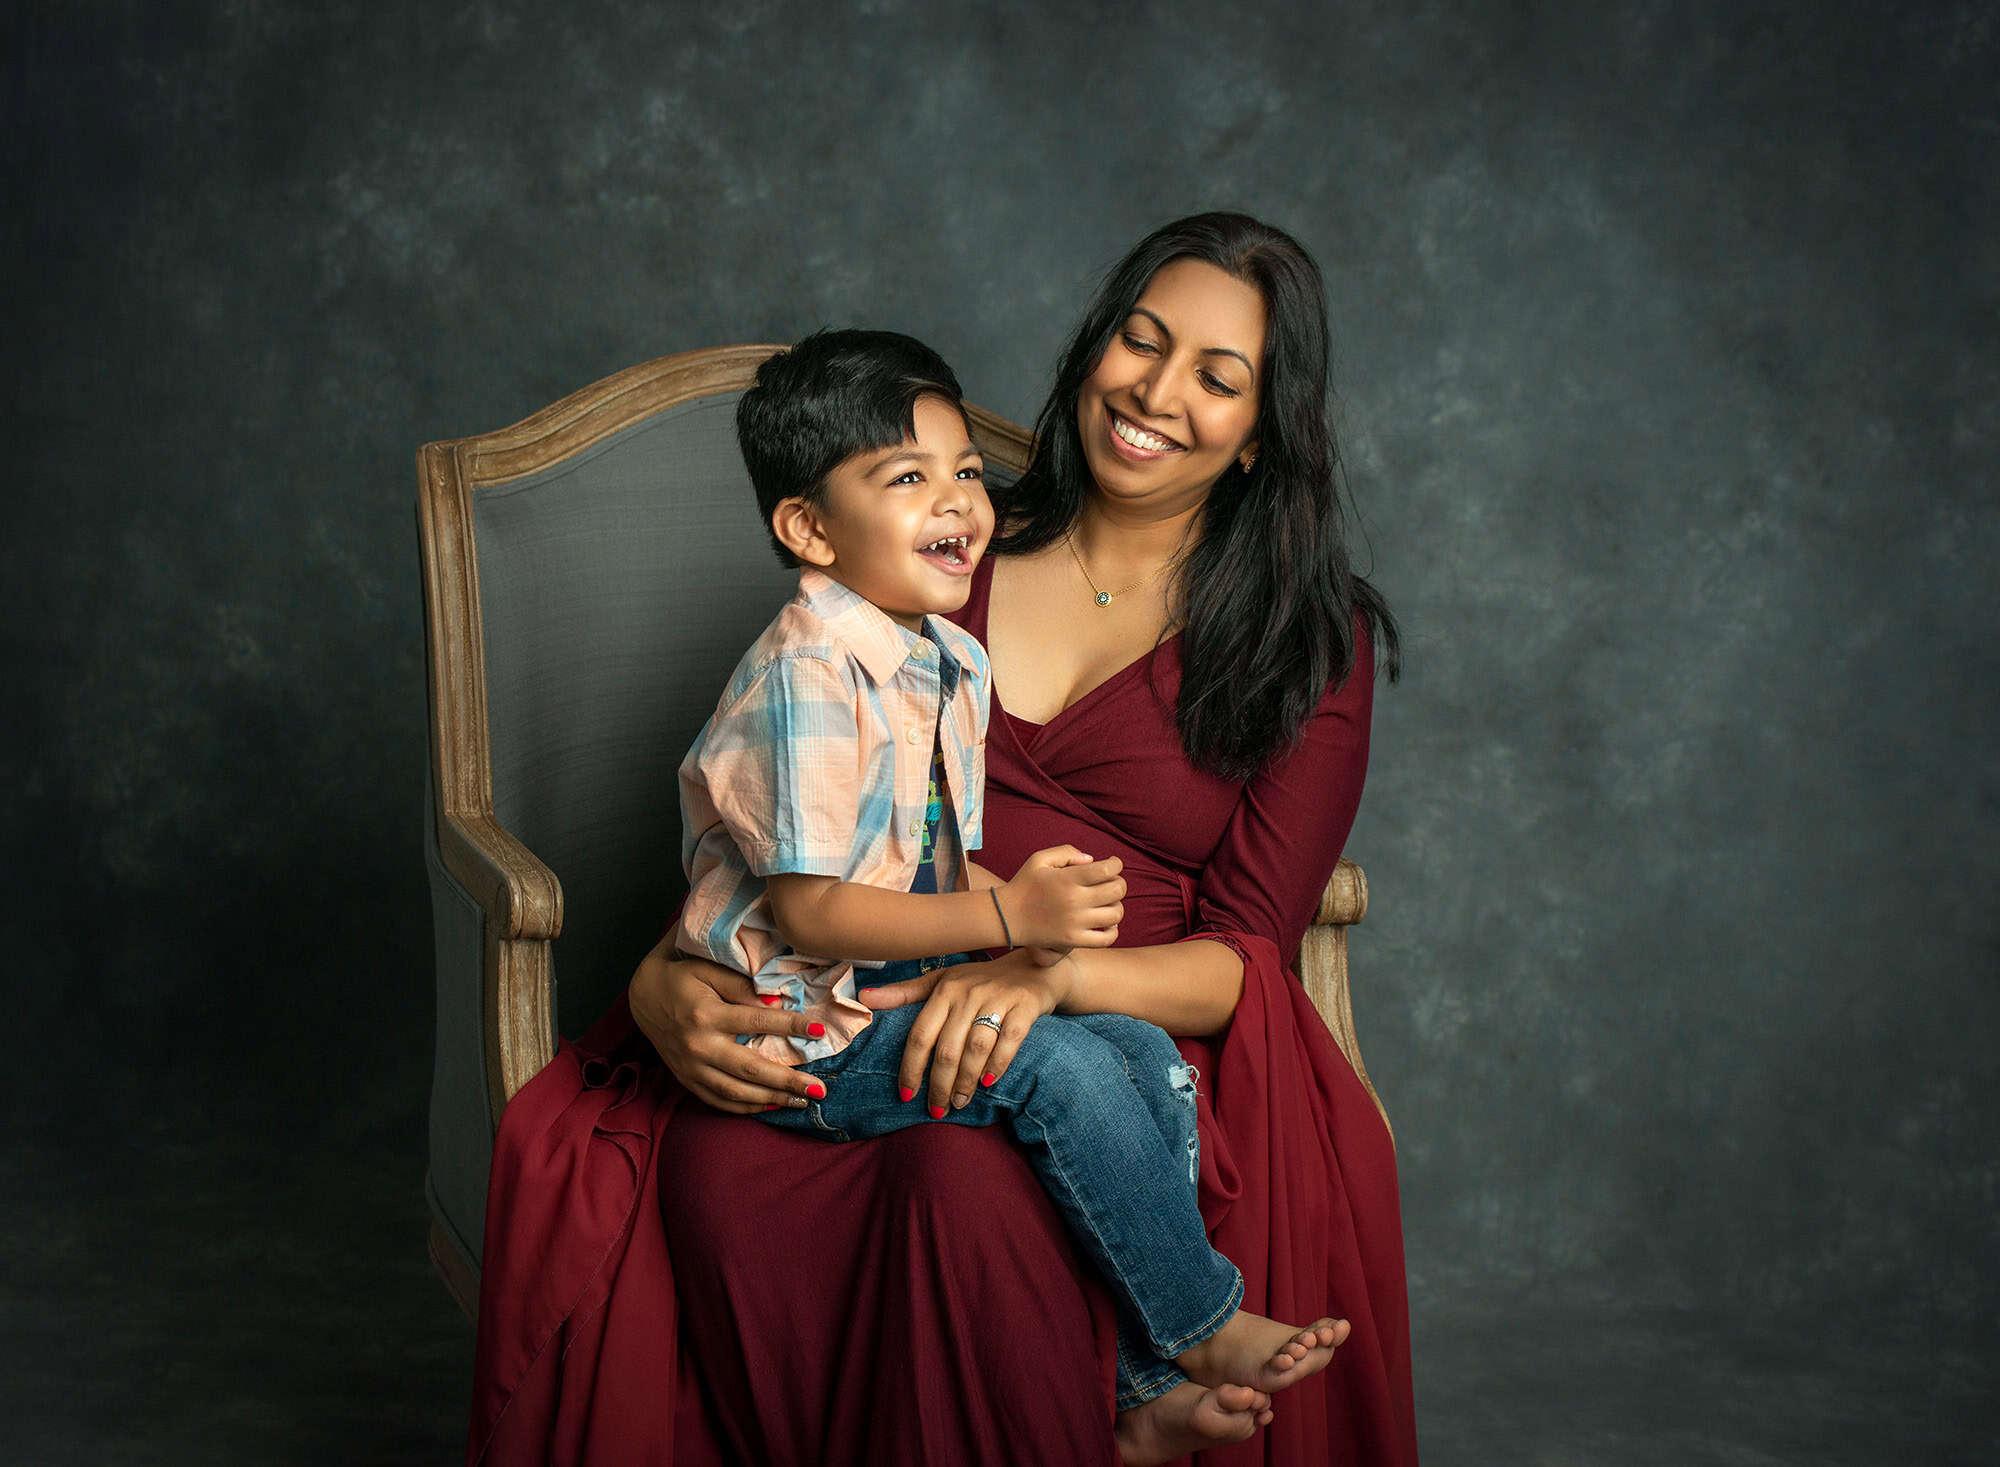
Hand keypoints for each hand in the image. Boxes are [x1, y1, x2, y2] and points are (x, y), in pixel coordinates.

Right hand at [627, 939, 827, 1113]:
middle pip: (751, 1068)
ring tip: (803, 1101)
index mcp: (707, 1015)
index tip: (819, 1030)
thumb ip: (739, 985)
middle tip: (819, 1089)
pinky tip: (772, 1106)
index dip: (791, 1026)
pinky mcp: (686, 1079)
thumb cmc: (681, 976)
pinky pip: (718, 1100)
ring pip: (736, 1092)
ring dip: (772, 1099)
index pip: (758, 1022)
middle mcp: (699, 1046)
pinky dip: (746, 1108)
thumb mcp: (706, 969)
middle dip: (787, 1081)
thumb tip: (775, 1001)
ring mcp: (692, 1068)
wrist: (641, 996)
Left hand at [860, 948, 1074, 1115]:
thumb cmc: (980, 979)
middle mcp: (969, 993)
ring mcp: (999, 999)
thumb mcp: (942, 980)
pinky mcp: (1025, 1006)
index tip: (906, 1094)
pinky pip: (1009, 1041)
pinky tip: (988, 1083)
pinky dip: (998, 1065)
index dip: (911, 1067)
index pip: (921, 1034)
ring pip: (976, 1048)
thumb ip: (904, 992)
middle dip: (939, 1084)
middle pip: (948, 1048)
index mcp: (945, 989)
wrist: (1034, 966)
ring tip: (959, 1102)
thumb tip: (863, 998)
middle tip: (937, 1109)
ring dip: (966, 1081)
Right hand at [997, 845, 1124, 950]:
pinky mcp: (1073, 940)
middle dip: (1119, 883)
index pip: (1108, 870)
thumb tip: (1092, 860)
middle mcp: (1074, 901)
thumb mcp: (1040, 859)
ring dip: (1116, 906)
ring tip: (1106, 903)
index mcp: (1068, 879)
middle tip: (1111, 883)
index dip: (1116, 864)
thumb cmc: (1025, 885)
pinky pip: (1106, 938)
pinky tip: (1105, 923)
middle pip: (1116, 891)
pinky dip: (1112, 930)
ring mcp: (1075, 923)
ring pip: (1116, 914)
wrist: (1006, 917)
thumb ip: (1067, 852)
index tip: (1112, 864)